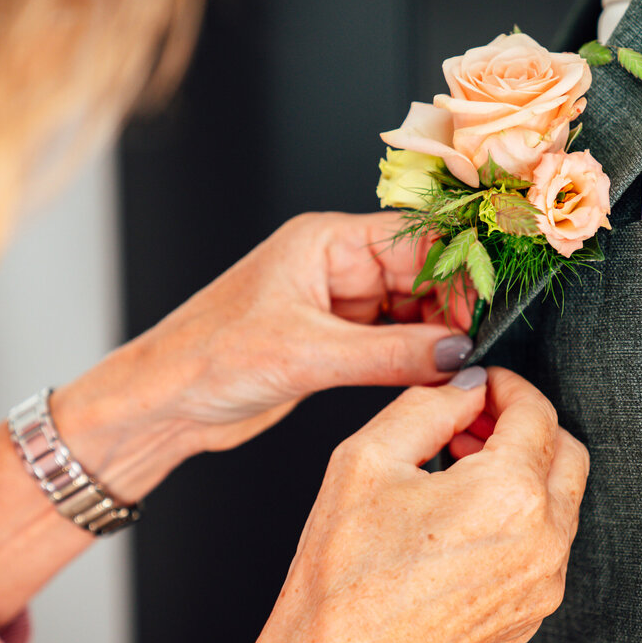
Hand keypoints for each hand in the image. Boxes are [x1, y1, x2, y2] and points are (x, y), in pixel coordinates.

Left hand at [143, 212, 474, 444]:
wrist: (163, 403)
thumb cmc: (206, 357)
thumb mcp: (307, 354)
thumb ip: (391, 354)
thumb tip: (456, 353)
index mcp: (323, 241)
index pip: (414, 239)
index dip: (454, 273)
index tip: (478, 314)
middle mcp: (333, 266)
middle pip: (420, 274)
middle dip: (450, 309)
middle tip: (474, 349)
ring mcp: (334, 305)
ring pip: (410, 312)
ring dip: (434, 339)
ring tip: (456, 368)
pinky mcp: (332, 343)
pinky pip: (391, 344)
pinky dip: (413, 361)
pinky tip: (430, 378)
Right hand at [214, 367, 588, 642]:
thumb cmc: (344, 578)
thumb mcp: (368, 458)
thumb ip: (428, 405)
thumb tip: (463, 388)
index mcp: (508, 497)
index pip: (537, 412)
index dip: (507, 386)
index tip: (483, 385)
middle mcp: (540, 543)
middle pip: (567, 453)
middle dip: (524, 426)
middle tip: (474, 421)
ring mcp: (540, 585)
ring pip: (560, 501)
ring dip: (523, 471)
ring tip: (459, 469)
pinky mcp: (529, 613)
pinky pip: (544, 547)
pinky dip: (518, 517)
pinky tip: (462, 516)